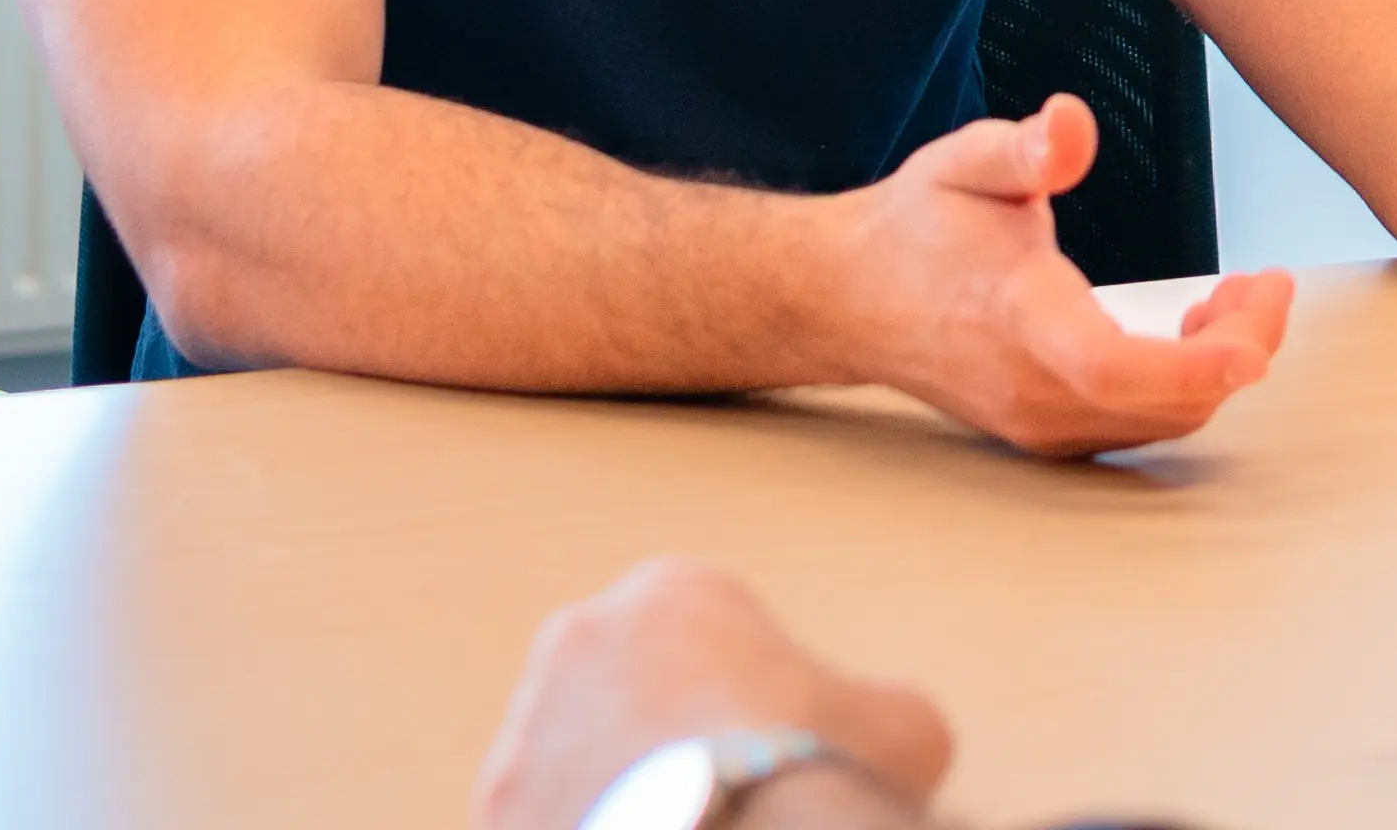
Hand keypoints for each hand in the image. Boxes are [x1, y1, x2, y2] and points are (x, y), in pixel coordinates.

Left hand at [473, 558, 947, 829]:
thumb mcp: (901, 724)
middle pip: (626, 694)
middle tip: (714, 795)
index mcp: (674, 590)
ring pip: (570, 763)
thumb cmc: (814, 769)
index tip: (766, 748)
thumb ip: (882, 708)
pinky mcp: (495, 810)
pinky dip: (584, 828)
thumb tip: (890, 732)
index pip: (706, 635)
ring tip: (679, 827)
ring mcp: (524, 729)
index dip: (744, 699)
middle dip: (660, 741)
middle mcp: (582, 639)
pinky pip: (541, 820)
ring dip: (610, 794)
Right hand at [824, 93, 1294, 454]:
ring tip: (1236, 299)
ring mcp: (1039, 422)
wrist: (851, 298)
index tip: (1259, 329)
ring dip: (1219, 367)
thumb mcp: (967, 163)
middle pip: (1166, 401)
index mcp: (1017, 319)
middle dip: (1241, 345)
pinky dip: (1186, 387)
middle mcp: (1031, 389)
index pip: (1113, 366)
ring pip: (1163, 422)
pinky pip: (1140, 425)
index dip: (1198, 360)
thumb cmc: (918, 226)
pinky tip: (1194, 332)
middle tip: (1267, 285)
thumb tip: (1071, 124)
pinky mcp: (1047, 433)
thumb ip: (1026, 147)